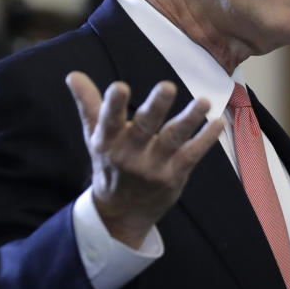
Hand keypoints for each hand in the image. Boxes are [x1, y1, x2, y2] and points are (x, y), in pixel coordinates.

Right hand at [65, 72, 223, 248]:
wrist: (121, 213)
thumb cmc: (109, 164)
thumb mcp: (95, 136)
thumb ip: (88, 104)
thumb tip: (73, 75)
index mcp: (107, 141)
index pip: (109, 120)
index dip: (113, 104)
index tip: (120, 87)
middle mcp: (129, 154)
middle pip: (144, 128)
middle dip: (156, 108)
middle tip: (168, 87)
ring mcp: (153, 166)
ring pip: (173, 139)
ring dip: (189, 120)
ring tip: (203, 101)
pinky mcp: (174, 175)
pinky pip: (192, 155)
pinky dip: (206, 139)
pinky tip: (217, 123)